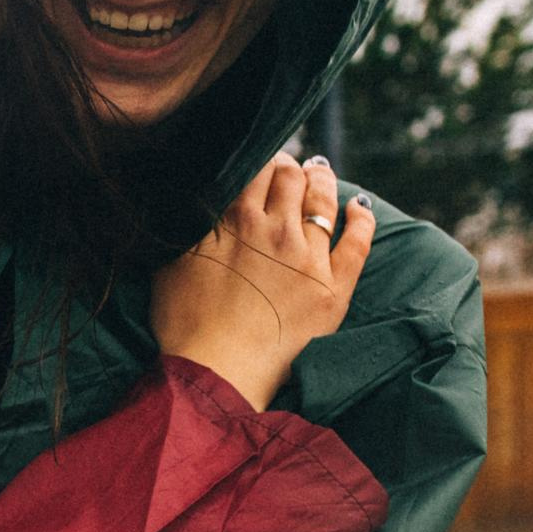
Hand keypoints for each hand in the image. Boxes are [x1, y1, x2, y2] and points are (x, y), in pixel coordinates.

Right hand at [151, 154, 374, 409]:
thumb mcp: (170, 263)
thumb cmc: (183, 324)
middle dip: (290, 165)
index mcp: (234, 219)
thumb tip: (196, 197)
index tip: (258, 161)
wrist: (217, 373)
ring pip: (324, 199)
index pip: (257, 167)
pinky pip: (358, 240)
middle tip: (286, 168)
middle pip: (292, 176)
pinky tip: (359, 206)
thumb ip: (189, 225)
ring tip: (319, 174)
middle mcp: (275, 229)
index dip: (260, 158)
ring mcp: (309, 256)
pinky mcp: (334, 286)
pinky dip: (361, 217)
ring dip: (322, 180)